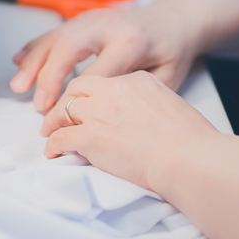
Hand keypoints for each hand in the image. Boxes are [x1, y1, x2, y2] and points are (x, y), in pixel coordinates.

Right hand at [10, 4, 198, 111]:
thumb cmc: (170, 50)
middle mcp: (107, 26)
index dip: (76, 97)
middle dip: (48, 76)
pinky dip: (34, 47)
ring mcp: (91, 19)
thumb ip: (137, 93)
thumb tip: (107, 115)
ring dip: (32, 62)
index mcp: (131, 42)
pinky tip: (19, 61)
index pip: (95, 73)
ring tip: (18, 85)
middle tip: (38, 104)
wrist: (173, 21)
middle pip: (68, 48)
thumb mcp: (168, 76)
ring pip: (55, 38)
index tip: (63, 119)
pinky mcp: (82, 19)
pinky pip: (53, 32)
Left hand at [40, 71, 219, 191]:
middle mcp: (113, 90)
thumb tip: (136, 115)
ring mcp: (98, 113)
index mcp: (136, 80)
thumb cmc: (189, 140)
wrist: (188, 158)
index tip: (87, 104)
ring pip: (63, 110)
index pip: (103, 81)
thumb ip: (147, 102)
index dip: (91, 94)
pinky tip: (52, 151)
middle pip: (77, 89)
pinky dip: (53, 145)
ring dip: (53, 122)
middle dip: (65, 101)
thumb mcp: (169, 103)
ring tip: (49, 131)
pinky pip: (61, 138)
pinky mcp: (89, 136)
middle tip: (59, 113)